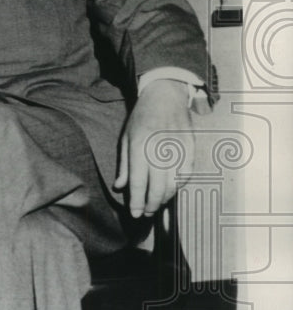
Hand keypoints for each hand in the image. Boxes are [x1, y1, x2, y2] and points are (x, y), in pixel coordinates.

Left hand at [114, 79, 193, 217]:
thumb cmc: (141, 118)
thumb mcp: (126, 138)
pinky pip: (186, 174)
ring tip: (156, 204)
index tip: (135, 213)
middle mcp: (159, 149)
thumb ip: (124, 165)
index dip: (136, 201)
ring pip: (173, 184)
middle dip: (151, 204)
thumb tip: (119, 187)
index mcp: (140, 146)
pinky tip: (171, 190)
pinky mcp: (191, 148)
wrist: (165, 96)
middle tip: (146, 213)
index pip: (138, 181)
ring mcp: (177, 149)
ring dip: (165, 198)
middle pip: (157, 187)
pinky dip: (179, 186)